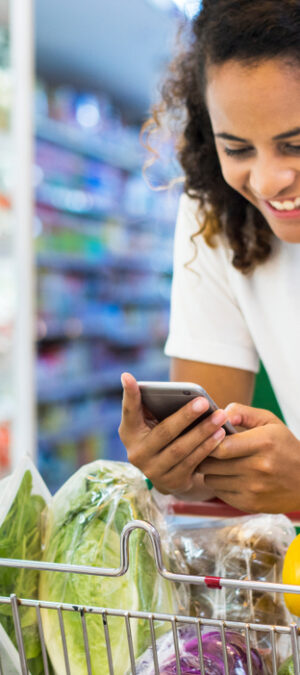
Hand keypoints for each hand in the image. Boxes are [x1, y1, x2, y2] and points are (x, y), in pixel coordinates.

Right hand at [118, 372, 227, 495]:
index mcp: (129, 432)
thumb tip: (173, 389)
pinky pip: (192, 462)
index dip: (129, 394)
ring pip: (181, 449)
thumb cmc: (162, 435)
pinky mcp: (171, 482)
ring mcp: (153, 471)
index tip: (127, 375)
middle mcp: (136, 453)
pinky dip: (207, 447)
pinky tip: (220, 435)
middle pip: (164, 432)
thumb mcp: (152, 423)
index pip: (129, 410)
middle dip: (186, 416)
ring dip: (203, 432)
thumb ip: (154, 407)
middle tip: (204, 402)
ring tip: (219, 417)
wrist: (168, 473)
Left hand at [198, 403, 299, 512]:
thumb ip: (243, 413)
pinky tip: (229, 477)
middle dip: (205, 456)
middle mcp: (258, 468)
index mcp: (263, 443)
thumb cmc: (284, 447)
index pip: (221, 447)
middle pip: (212, 465)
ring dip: (211, 471)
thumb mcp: (270, 422)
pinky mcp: (250, 504)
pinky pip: (219, 493)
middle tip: (207, 450)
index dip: (208, 442)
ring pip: (211, 480)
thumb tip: (219, 415)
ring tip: (220, 464)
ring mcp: (254, 489)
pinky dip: (219, 485)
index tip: (207, 437)